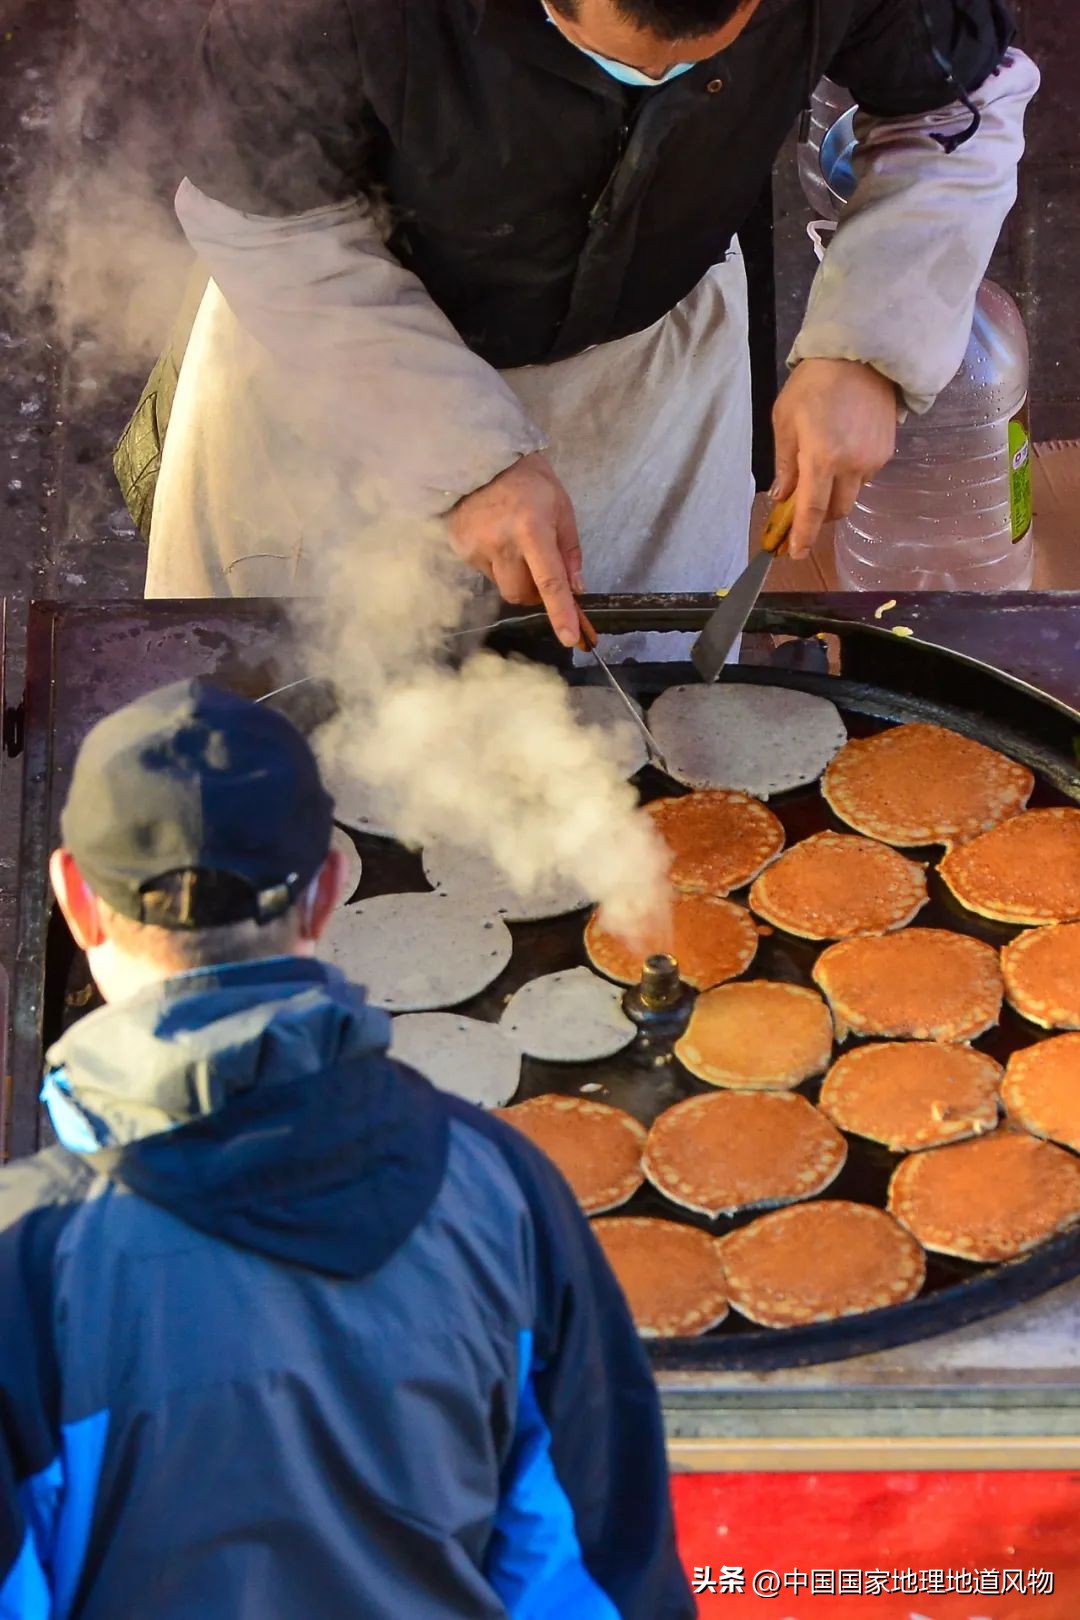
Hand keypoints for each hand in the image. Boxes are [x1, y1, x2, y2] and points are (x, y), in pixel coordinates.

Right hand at [447, 453, 582, 646]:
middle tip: (541, 572)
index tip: (569, 637)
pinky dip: (496, 564)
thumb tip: (576, 589)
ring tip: (514, 544)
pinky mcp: (460, 549)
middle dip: (535, 594)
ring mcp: (476, 547)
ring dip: (515, 577)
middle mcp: (502, 542)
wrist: (480, 459)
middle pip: (521, 594)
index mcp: (532, 530)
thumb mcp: (561, 508)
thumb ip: (569, 551)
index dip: (560, 612)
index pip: (549, 581)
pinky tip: (495, 537)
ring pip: (502, 585)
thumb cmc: (529, 482)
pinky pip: (485, 572)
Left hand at [772, 359, 898, 558]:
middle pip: (836, 511)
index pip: (812, 511)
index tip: (794, 553)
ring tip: (823, 469)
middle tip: (803, 509)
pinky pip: (866, 476)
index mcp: (822, 458)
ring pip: (852, 494)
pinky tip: (843, 451)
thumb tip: (781, 497)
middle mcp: (852, 465)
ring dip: (835, 494)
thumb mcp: (785, 421)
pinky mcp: (887, 451)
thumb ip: (785, 464)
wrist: (860, 355)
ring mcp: (873, 459)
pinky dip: (850, 475)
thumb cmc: (814, 384)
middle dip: (819, 517)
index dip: (802, 536)